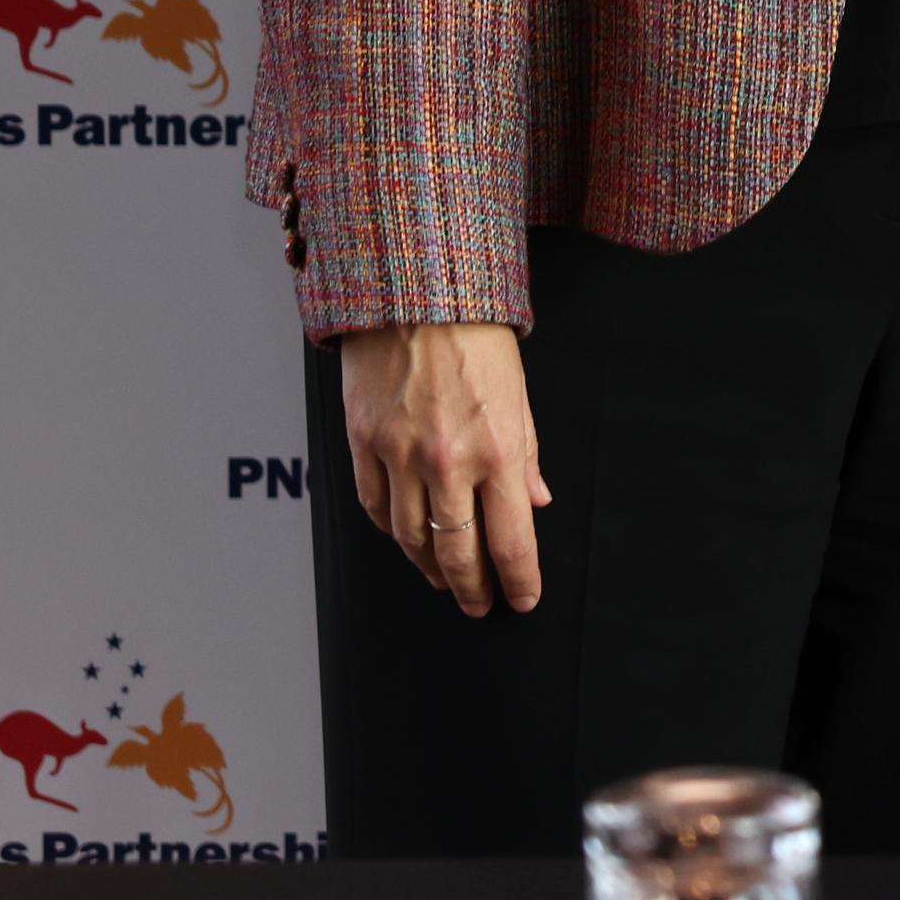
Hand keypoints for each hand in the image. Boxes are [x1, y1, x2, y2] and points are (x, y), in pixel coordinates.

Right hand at [338, 319, 548, 616]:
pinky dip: (393, 532)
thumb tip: (537, 502)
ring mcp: (399, 456)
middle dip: (472, 588)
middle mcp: (447, 461)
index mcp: (497, 449)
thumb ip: (526, 455)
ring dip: (430, 568)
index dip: (518, 578)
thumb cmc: (474, 336)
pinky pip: (376, 507)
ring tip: (445, 580)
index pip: (511, 538)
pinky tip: (408, 540)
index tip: (522, 599)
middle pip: (458, 551)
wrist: (413, 293)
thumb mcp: (519, 394)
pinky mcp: (363, 444)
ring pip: (412, 539)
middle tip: (479, 605)